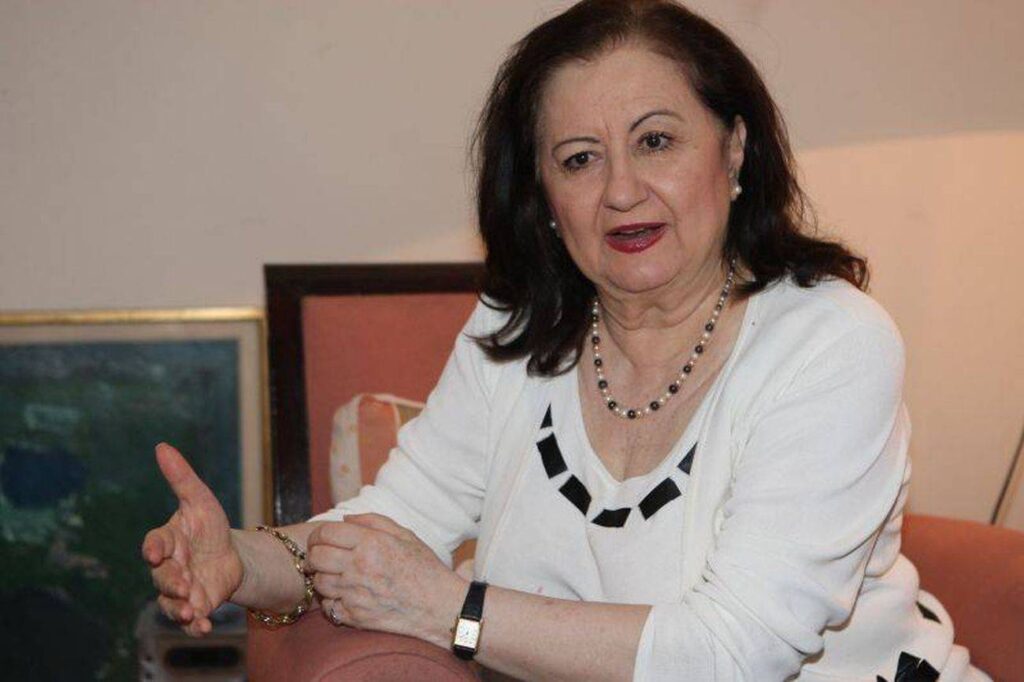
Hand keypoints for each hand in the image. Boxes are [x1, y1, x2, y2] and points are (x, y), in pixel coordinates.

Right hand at [141, 443, 243, 636]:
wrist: (230, 555)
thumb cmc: (208, 525)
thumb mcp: (201, 500)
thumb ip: (181, 477)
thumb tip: (162, 446)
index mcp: (167, 541)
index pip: (155, 544)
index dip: (154, 548)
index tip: (157, 551)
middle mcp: (169, 568)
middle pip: (163, 577)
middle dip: (171, 582)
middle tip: (182, 584)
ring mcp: (180, 590)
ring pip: (171, 603)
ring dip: (179, 608)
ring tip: (192, 611)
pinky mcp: (195, 607)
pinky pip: (189, 621)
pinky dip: (194, 626)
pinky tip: (204, 627)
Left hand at [307, 514, 466, 647]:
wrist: (439, 606)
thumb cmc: (424, 568)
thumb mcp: (405, 535)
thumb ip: (373, 521)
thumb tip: (345, 520)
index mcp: (371, 543)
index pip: (326, 534)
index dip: (318, 535)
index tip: (321, 539)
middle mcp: (360, 567)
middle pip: (316, 557)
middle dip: (314, 555)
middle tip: (322, 557)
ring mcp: (356, 594)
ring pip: (319, 583)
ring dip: (322, 577)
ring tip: (336, 576)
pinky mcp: (356, 617)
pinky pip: (328, 607)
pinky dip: (331, 601)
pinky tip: (344, 596)